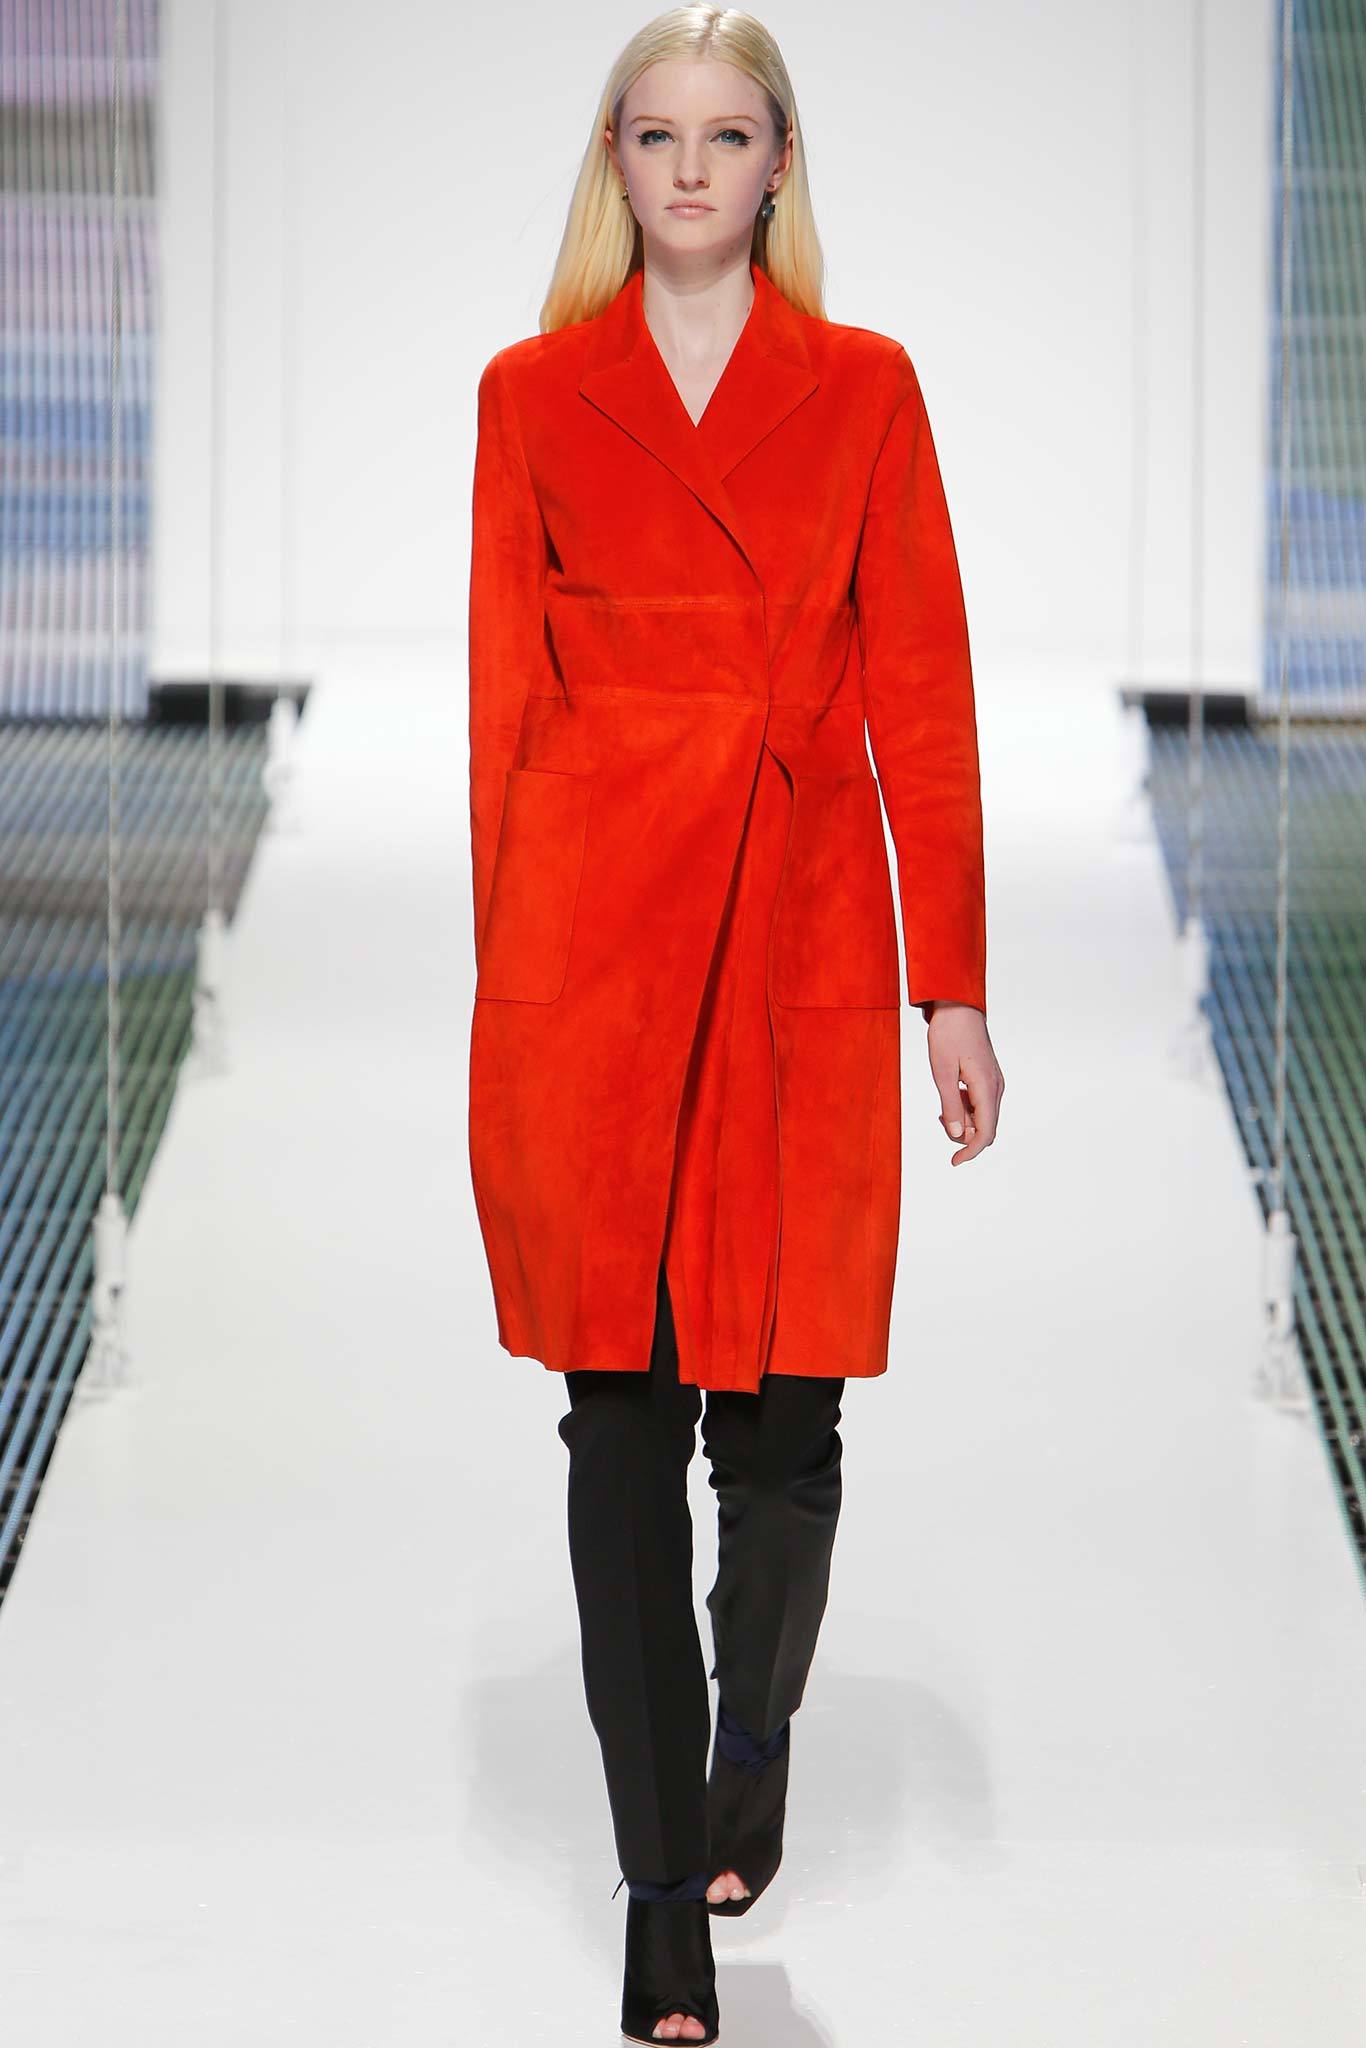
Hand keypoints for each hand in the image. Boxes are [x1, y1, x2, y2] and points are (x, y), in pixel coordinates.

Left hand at [922, 1002, 1003, 1165]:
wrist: (958, 1007)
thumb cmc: (948, 1035)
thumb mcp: (941, 1072)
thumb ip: (950, 1106)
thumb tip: (958, 1135)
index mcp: (986, 1087)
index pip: (986, 1132)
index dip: (971, 1151)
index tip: (954, 1162)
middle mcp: (996, 1088)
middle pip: (985, 1128)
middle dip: (963, 1134)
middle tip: (939, 1118)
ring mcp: (995, 1083)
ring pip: (983, 1118)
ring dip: (963, 1121)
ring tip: (942, 1107)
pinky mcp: (989, 1079)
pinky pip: (981, 1105)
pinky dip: (966, 1110)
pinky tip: (950, 1097)